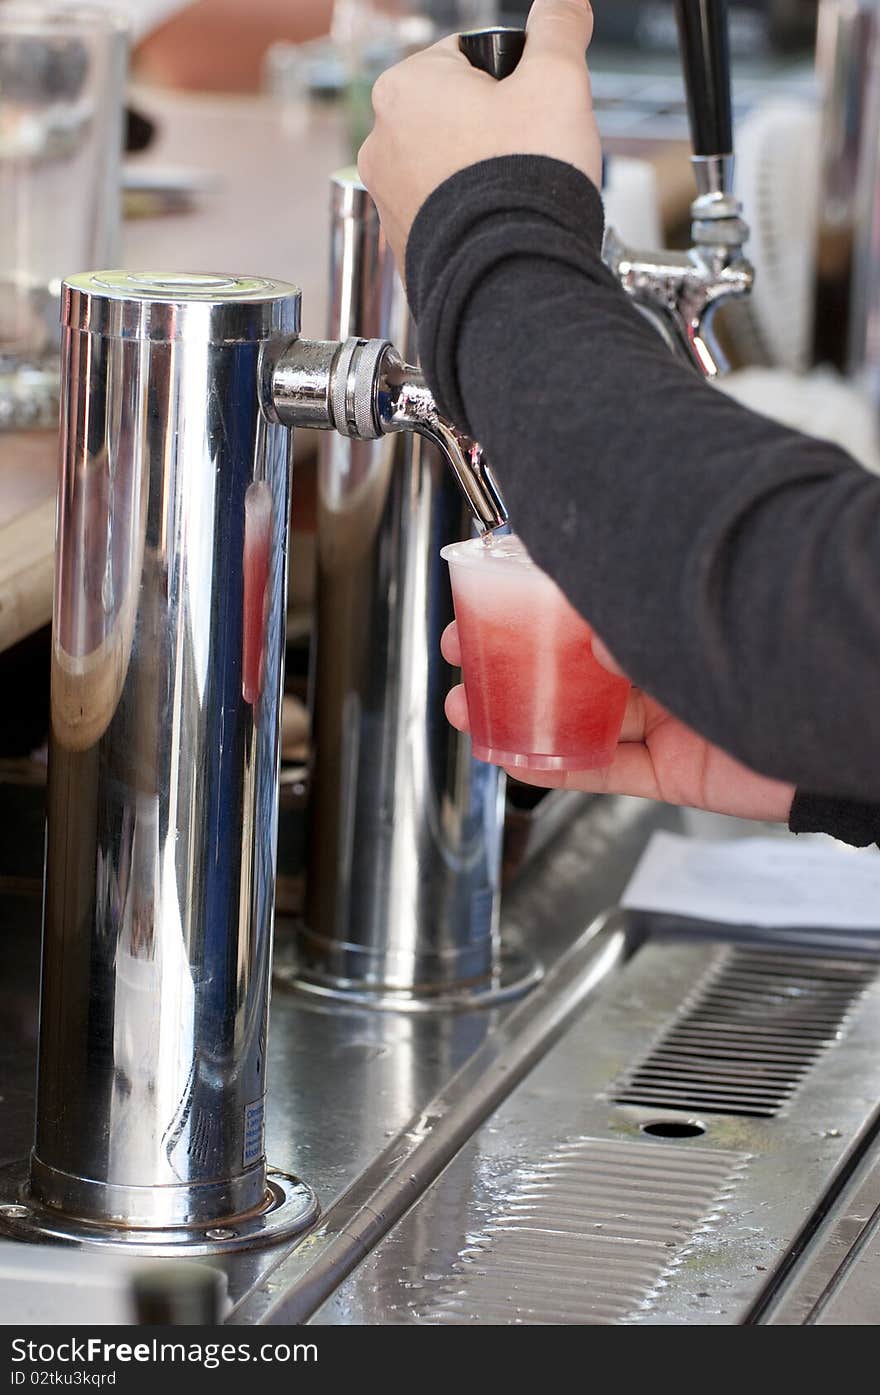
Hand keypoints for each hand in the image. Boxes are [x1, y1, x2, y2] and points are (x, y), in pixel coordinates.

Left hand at [358, 0, 601, 269]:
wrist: (511, 277)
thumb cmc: (524, 180)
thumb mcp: (557, 80)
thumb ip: (558, 28)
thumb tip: (564, 4)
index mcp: (404, 88)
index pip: (466, 58)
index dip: (512, 80)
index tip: (531, 109)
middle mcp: (381, 144)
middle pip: (455, 115)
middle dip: (495, 128)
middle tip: (529, 153)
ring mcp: (387, 201)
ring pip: (448, 167)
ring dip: (483, 173)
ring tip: (515, 193)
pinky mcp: (403, 248)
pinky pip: (444, 216)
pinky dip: (471, 217)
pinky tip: (499, 225)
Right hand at [441, 623, 795, 821]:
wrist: (848, 727)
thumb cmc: (784, 651)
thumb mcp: (686, 618)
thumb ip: (631, 624)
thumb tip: (586, 639)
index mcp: (668, 610)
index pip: (584, 598)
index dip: (527, 597)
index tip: (481, 593)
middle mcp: (667, 660)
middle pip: (570, 658)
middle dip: (509, 655)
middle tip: (463, 650)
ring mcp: (669, 716)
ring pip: (578, 714)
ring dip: (518, 712)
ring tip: (467, 708)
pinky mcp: (674, 770)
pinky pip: (604, 769)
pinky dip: (554, 765)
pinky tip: (512, 756)